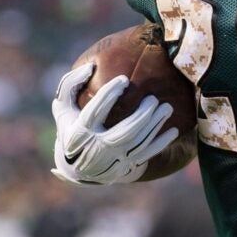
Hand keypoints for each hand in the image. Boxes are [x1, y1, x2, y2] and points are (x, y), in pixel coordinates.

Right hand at [51, 62, 177, 184]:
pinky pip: (146, 156)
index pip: (95, 112)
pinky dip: (161, 144)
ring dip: (155, 126)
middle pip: (123, 133)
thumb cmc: (72, 126)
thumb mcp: (63, 107)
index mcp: (79, 133)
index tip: (124, 80)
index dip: (108, 95)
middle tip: (153, 99)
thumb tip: (89, 67)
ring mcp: (112, 162)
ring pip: (138, 144)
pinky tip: (174, 130)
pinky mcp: (125, 169)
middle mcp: (96, 150)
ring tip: (167, 108)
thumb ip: (70, 85)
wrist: (76, 167)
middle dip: (141, 116)